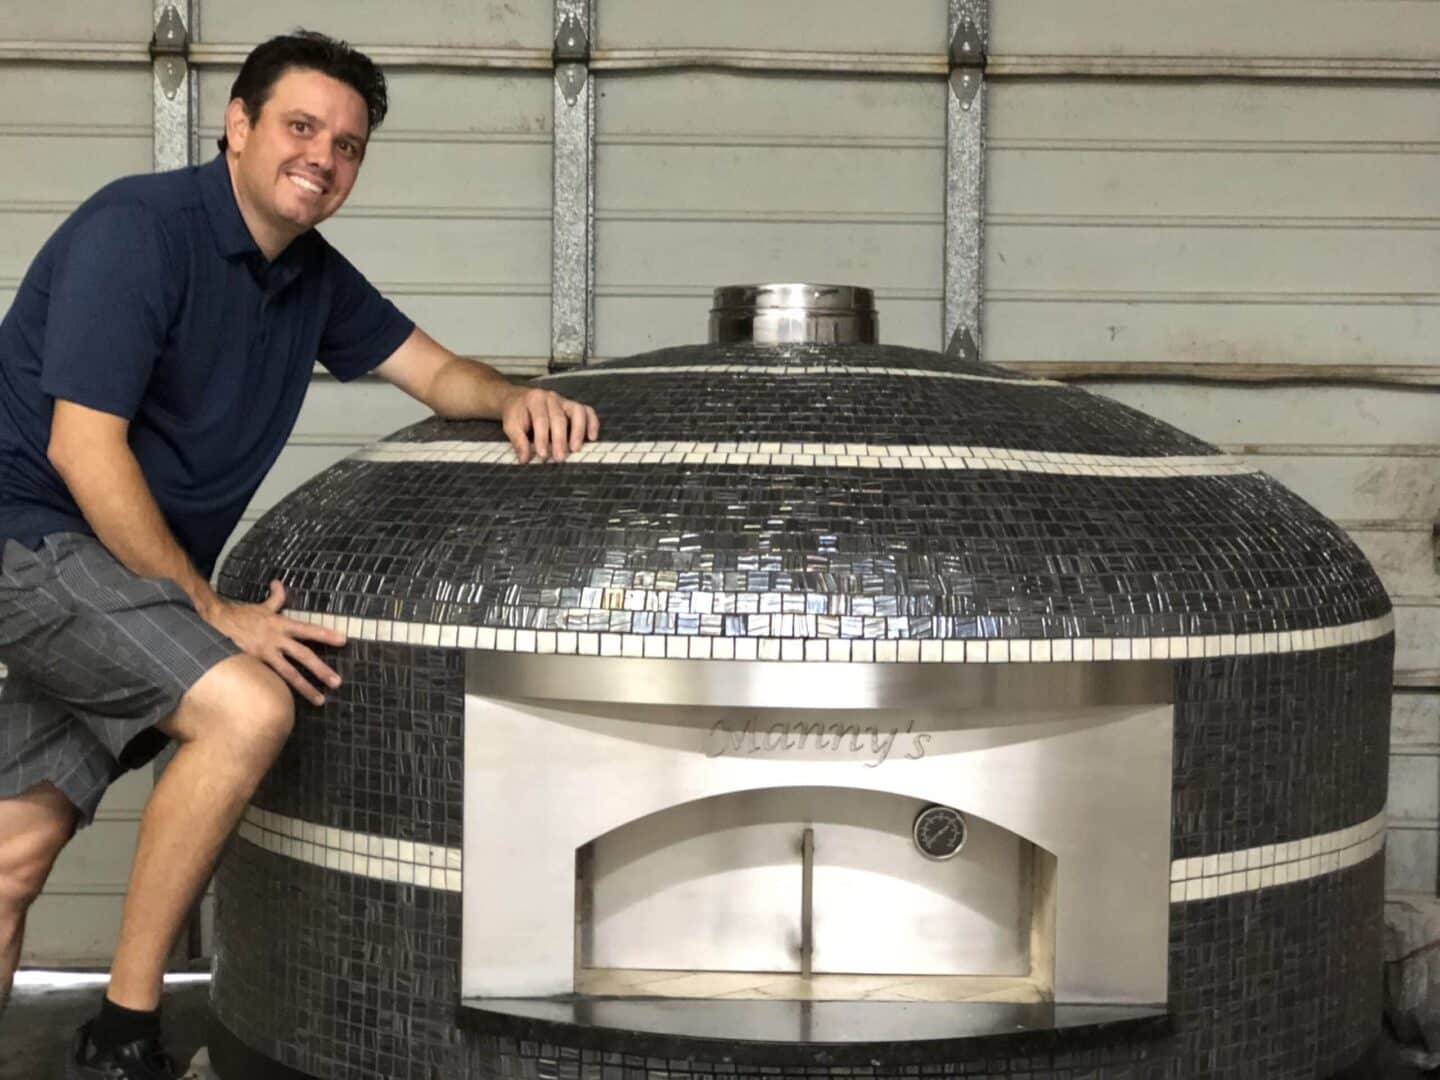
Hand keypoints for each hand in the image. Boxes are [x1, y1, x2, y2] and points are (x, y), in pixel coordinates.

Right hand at [200, 580, 346, 705]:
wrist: (214, 623)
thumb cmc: (240, 616)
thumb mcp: (261, 607)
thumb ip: (275, 598)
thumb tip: (279, 583)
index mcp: (280, 624)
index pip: (308, 629)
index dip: (326, 634)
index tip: (343, 640)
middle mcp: (276, 640)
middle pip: (303, 655)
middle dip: (321, 669)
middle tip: (338, 681)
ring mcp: (265, 655)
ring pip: (289, 674)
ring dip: (306, 687)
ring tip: (321, 700)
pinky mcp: (254, 665)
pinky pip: (271, 680)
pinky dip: (281, 692)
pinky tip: (289, 705)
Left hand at [500, 386, 599, 462]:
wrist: (518, 399)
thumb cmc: (517, 414)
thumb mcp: (511, 425)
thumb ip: (518, 441)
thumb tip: (524, 459)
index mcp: (534, 399)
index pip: (540, 420)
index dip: (542, 439)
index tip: (543, 455)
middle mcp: (551, 397)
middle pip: (559, 418)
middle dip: (560, 440)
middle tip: (559, 458)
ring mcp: (564, 400)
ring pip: (577, 412)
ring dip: (578, 432)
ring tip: (575, 449)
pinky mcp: (573, 406)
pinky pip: (587, 411)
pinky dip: (592, 423)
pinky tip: (592, 437)